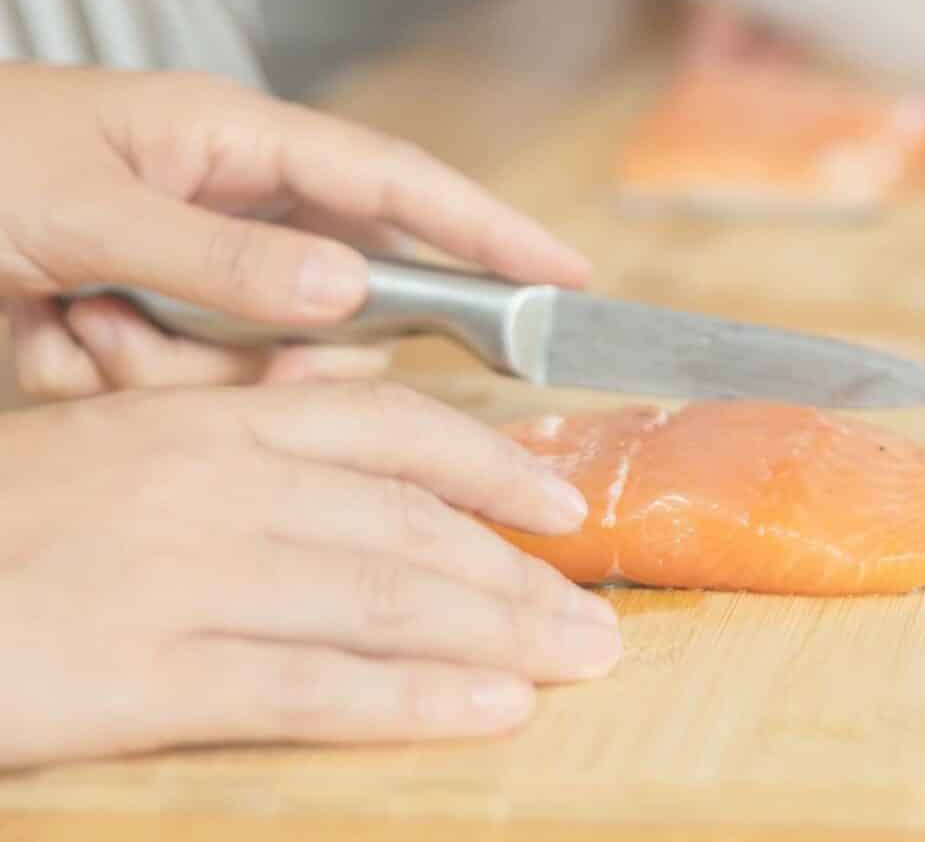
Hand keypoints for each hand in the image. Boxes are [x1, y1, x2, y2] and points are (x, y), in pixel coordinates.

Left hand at [0, 64, 589, 399]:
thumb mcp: (83, 207)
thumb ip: (218, 256)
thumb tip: (350, 292)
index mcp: (230, 139)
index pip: (392, 182)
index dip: (487, 227)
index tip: (567, 276)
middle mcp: (220, 205)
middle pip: (320, 295)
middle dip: (267, 343)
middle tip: (177, 342)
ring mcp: (174, 271)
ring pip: (245, 358)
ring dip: (162, 366)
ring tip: (70, 328)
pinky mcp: (126, 325)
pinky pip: (174, 388)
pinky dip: (110, 383)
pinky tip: (49, 341)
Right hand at [0, 382, 616, 767]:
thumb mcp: (115, 450)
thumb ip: (232, 449)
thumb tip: (345, 455)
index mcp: (209, 422)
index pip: (392, 427)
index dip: (493, 463)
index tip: (562, 497)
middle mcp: (217, 486)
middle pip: (412, 521)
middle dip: (520, 570)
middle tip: (598, 608)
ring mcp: (187, 578)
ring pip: (387, 598)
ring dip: (499, 632)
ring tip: (575, 659)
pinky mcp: (146, 676)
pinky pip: (311, 687)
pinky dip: (414, 700)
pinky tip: (488, 711)